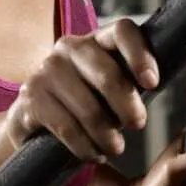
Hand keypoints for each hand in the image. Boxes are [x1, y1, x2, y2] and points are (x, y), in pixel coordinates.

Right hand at [3, 19, 157, 160]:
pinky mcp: (31, 98)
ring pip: (88, 108)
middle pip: (107, 74)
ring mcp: (46, 71)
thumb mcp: (107, 84)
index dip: (140, 55)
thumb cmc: (83, 99)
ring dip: (107, 135)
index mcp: (95, 39)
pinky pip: (67, 127)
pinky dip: (85, 146)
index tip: (152, 84)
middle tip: (137, 125)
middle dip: (128, 106)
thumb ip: (129, 80)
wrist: (33, 115)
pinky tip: (93, 154)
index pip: (122, 31)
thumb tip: (154, 88)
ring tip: (115, 148)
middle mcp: (68, 48)